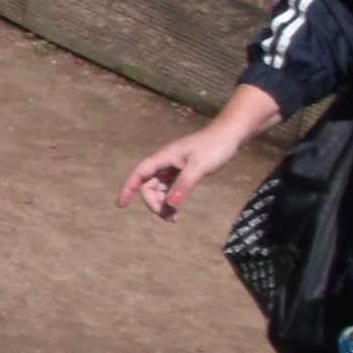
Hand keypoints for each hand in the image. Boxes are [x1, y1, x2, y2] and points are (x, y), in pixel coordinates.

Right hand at [120, 85, 283, 217]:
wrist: (231, 134)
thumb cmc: (215, 147)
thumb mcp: (199, 167)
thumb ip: (184, 185)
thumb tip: (170, 204)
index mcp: (164, 157)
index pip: (139, 174)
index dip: (128, 188)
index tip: (121, 205)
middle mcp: (165, 162)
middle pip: (148, 185)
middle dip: (154, 203)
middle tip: (169, 217)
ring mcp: (174, 166)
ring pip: (160, 188)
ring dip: (163, 203)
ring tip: (176, 218)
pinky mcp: (184, 170)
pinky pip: (171, 187)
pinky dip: (172, 198)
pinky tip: (178, 206)